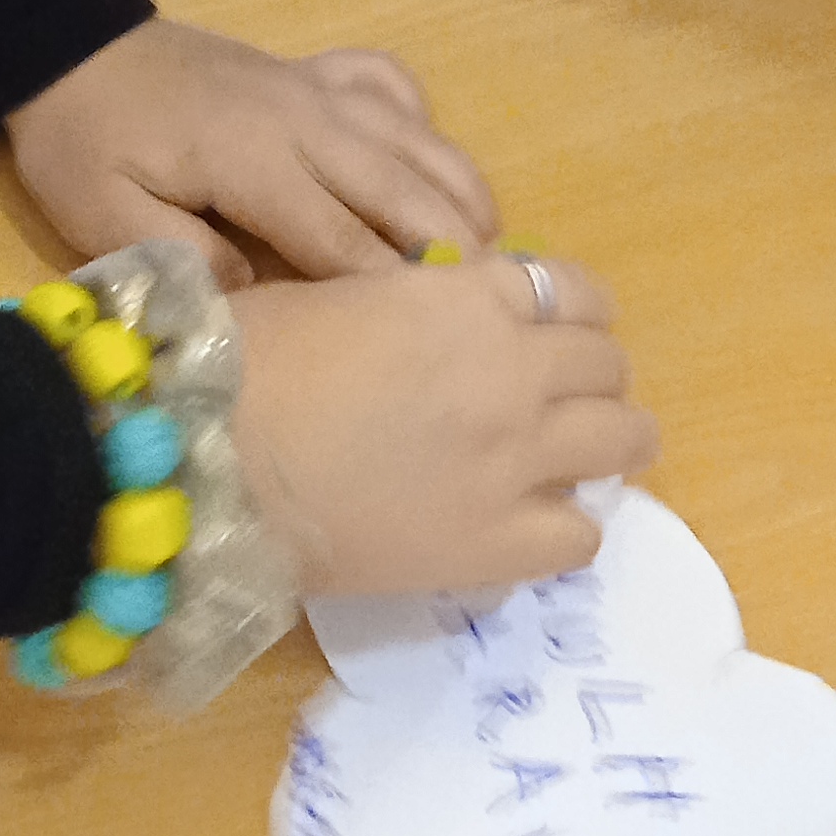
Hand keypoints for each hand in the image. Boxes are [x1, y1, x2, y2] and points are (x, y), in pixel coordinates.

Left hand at [4, 18, 498, 285]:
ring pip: (414, 139)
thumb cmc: (86, 142)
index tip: (440, 339)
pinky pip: (391, 87)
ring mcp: (314, 88)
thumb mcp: (105, 217)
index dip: (390, 290)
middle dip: (452, 248)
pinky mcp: (312, 70)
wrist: (68, 47)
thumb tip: (264, 300)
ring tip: (499, 252)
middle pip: (400, 187)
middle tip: (498, 309)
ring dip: (459, 193)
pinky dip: (423, 123)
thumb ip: (185, 259)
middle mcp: (304, 118)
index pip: (340, 236)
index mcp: (252, 159)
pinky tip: (433, 164)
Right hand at [233, 254, 655, 596]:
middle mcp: (514, 370)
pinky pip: (583, 535)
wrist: (211, 464)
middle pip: (606, 363)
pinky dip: (568, 524)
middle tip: (550, 398)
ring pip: (623, 440)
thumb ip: (414, 301)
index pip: (574, 291)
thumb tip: (441, 317)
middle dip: (585, 374)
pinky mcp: (499, 544)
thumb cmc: (246, 362)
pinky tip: (532, 521)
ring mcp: (516, 461)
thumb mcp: (340, 293)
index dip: (567, 311)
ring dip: (606, 441)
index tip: (545, 332)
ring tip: (571, 458)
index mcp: (471, 297)